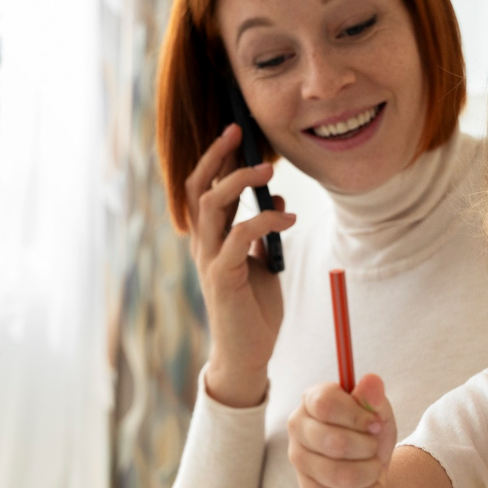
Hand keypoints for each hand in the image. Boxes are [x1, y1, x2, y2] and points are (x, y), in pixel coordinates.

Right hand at [185, 123, 296, 407]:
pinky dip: (265, 220)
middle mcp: (203, 246)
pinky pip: (238, 237)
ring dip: (240, 182)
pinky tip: (289, 217)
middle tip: (238, 133)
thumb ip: (263, 232)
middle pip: (199, 189)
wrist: (247, 354)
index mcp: (210, 240)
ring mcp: (209, 260)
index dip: (214, 159)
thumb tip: (276, 199)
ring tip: (269, 170)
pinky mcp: (222, 277)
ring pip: (212, 206)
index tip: (234, 133)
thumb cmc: (253, 311)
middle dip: (217, 157)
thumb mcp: (262, 263)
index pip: (203, 189)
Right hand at [287, 374, 395, 487]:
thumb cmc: (369, 432)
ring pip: (337, 474)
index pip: (326, 404)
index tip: (376, 423)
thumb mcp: (377, 412)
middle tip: (376, 448)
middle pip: (333, 442)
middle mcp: (298, 427)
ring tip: (376, 468)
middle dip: (367, 448)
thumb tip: (372, 381)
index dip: (356, 416)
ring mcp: (299, 460)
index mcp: (312, 399)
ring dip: (368, 473)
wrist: (365, 469)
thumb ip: (373, 398)